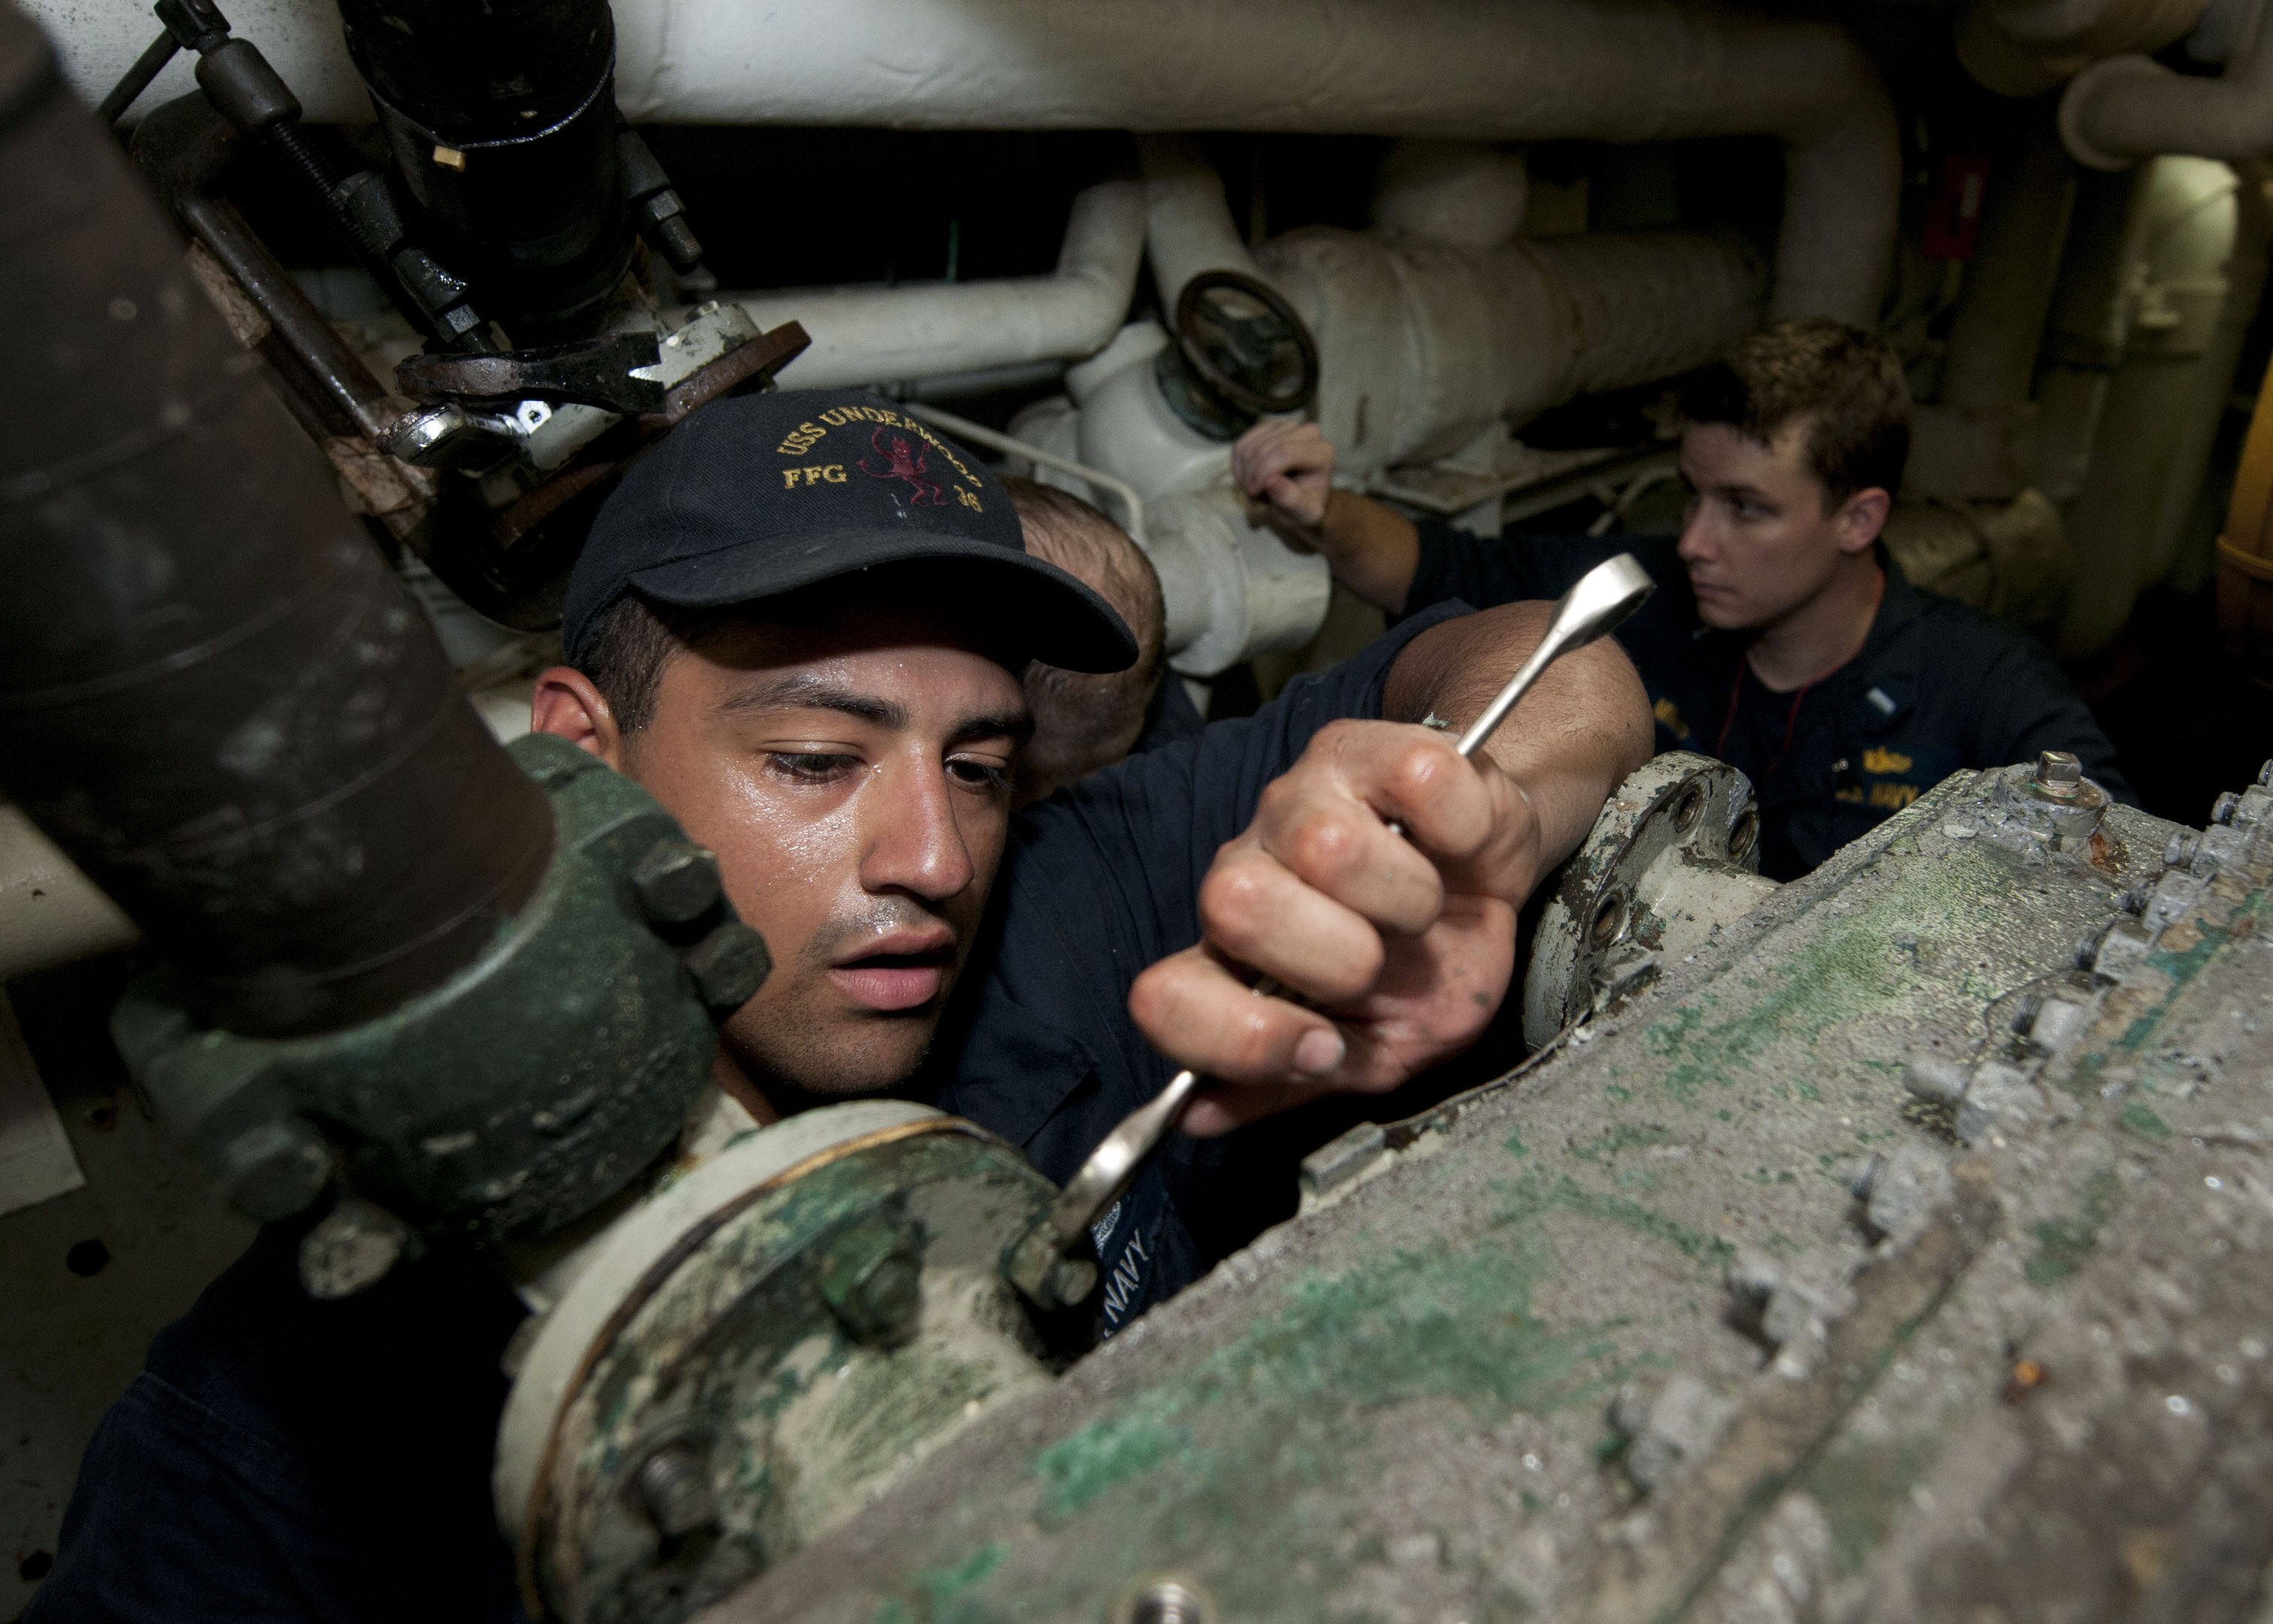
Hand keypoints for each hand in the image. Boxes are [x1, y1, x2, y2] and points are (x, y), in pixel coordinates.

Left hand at [1127, 718, 1542, 1134]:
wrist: (1487, 877)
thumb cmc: (1424, 966)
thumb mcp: (1370, 1051)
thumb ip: (1282, 1083)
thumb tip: (1194, 1116)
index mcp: (1234, 952)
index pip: (1167, 993)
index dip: (1243, 1036)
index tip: (1324, 1050)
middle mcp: (1249, 864)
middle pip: (1234, 903)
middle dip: (1333, 957)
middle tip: (1378, 961)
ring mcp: (1304, 796)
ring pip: (1326, 846)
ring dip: (1404, 900)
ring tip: (1421, 906)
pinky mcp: (1374, 746)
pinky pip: (1419, 784)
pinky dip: (1458, 829)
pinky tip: (1453, 842)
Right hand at [1232, 417, 1334, 536]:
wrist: (1302, 498)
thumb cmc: (1305, 506)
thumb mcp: (1303, 513)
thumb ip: (1292, 500)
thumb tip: (1271, 483)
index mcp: (1322, 452)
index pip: (1285, 451)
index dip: (1263, 471)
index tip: (1254, 493)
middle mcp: (1308, 432)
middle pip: (1264, 448)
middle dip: (1252, 476)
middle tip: (1256, 497)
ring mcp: (1287, 426)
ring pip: (1249, 447)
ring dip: (1245, 474)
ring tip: (1256, 490)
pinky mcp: (1269, 427)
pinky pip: (1241, 444)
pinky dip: (1238, 467)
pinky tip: (1249, 479)